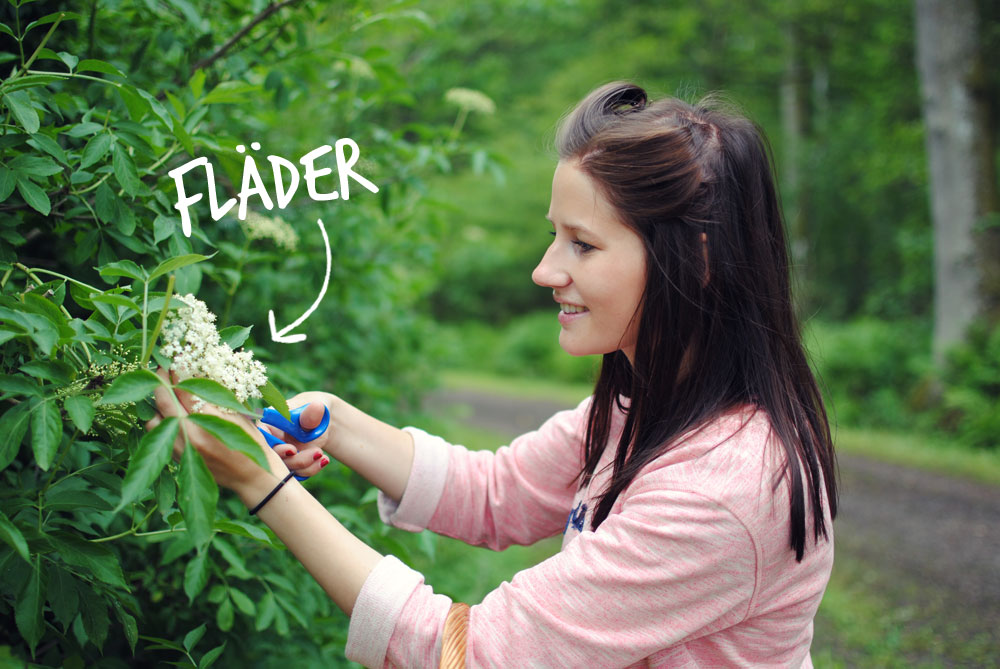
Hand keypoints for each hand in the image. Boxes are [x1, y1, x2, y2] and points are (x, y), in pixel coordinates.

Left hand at [146, 368, 284, 497]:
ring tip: (163, 393)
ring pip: (153, 418)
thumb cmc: (250, 441)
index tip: (174, 358)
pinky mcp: (176, 458)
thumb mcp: (237, 413)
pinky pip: (158, 435)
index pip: (184, 388)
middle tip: (162, 369)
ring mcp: (180, 447)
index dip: (177, 371)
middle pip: (163, 400)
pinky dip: (159, 420)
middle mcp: (190, 433)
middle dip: (160, 381)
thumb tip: (195, 372)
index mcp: (209, 419)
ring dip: (155, 404)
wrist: (252, 476)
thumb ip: (215, 394)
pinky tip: (167, 413)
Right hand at [260, 391, 334, 477]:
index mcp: (268, 425)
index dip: (274, 448)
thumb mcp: (314, 409)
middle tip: (316, 452)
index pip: (261, 439)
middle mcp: (270, 442)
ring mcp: (280, 455)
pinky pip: (298, 473)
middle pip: (274, 459)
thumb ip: (311, 413)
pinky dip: (311, 469)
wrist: (323, 420)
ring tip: (322, 454)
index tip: (292, 449)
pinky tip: (324, 460)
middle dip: (295, 460)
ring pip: (287, 469)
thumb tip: (316, 407)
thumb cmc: (314, 409)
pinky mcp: (291, 464)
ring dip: (306, 465)